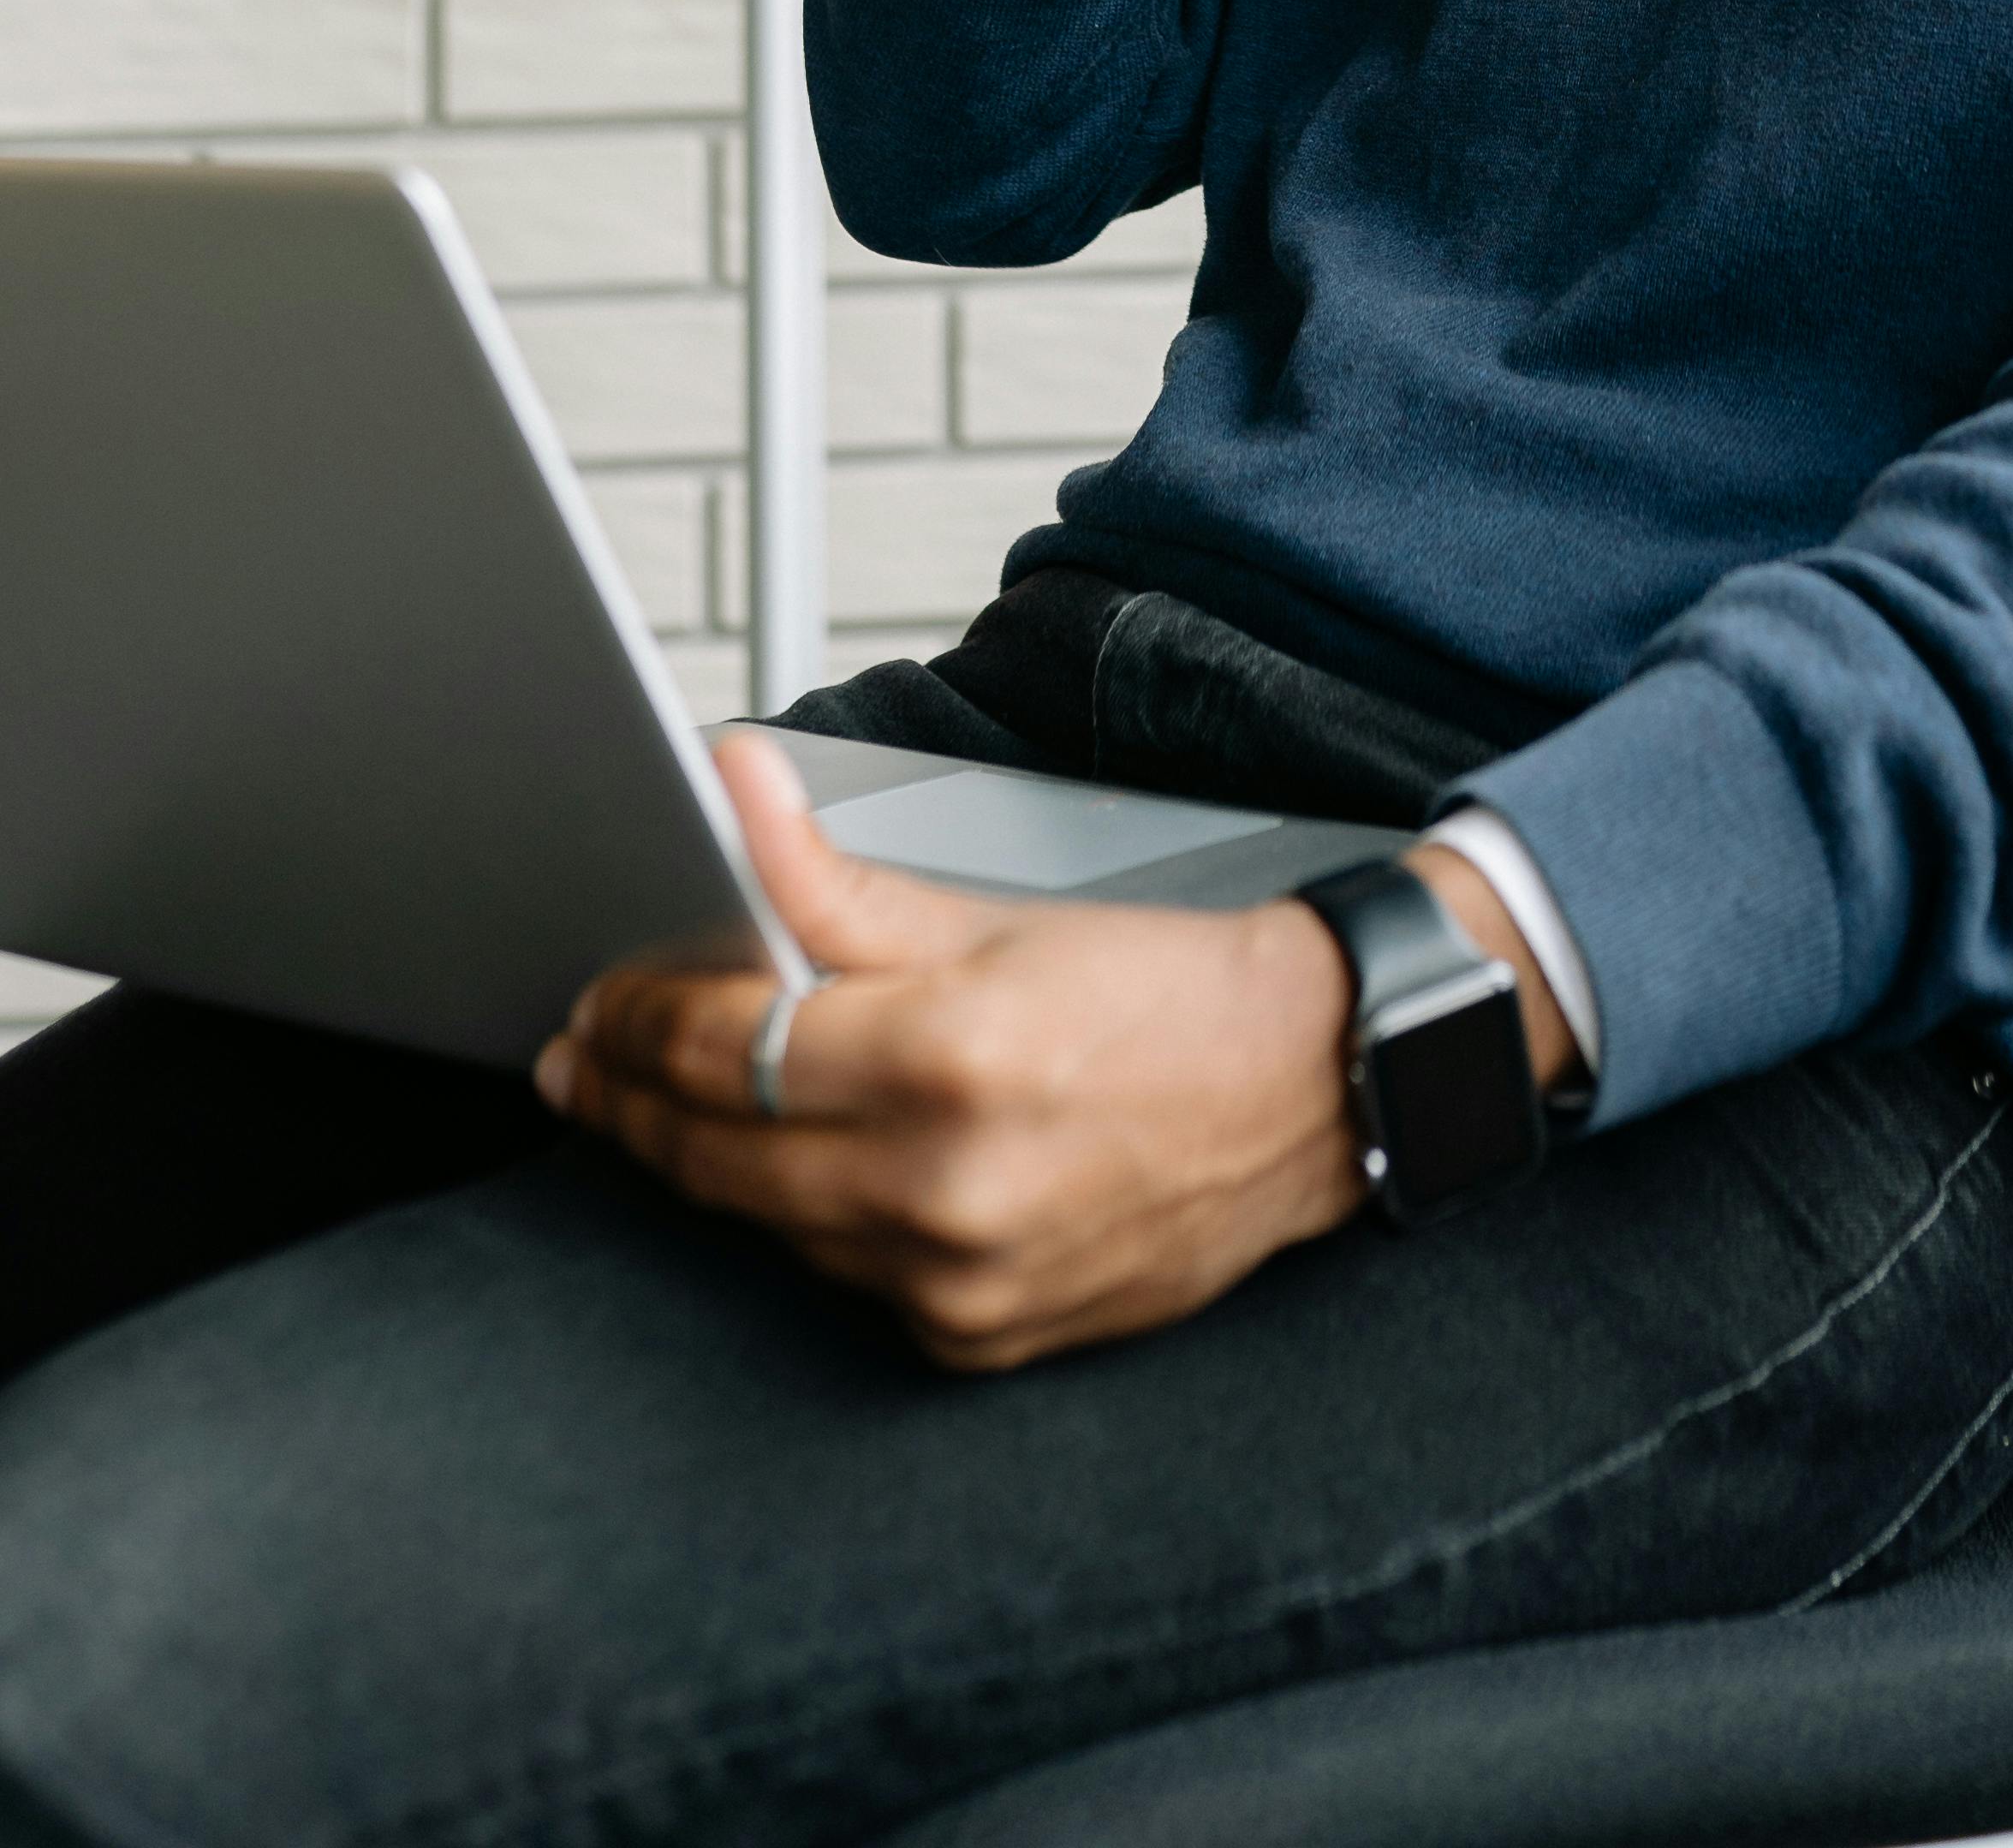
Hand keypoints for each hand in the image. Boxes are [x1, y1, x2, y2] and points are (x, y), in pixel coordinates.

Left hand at [539, 740, 1360, 1371]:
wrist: (1307, 1091)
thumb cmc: (1165, 990)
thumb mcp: (994, 914)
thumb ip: (833, 877)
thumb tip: (728, 793)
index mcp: (948, 1062)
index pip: (728, 1047)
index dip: (642, 1017)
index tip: (601, 997)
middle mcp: (944, 1192)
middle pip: (720, 1152)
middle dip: (632, 1099)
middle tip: (583, 1060)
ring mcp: (959, 1286)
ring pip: (769, 1223)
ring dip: (707, 1160)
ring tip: (662, 1100)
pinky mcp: (978, 1343)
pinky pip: (841, 1279)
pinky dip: (802, 1218)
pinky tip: (783, 1167)